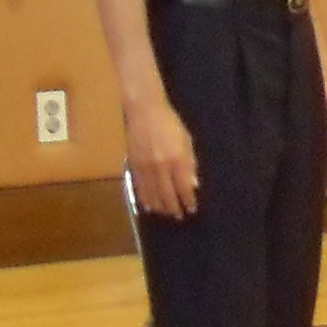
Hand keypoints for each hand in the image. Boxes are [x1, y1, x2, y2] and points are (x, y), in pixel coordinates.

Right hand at [126, 100, 200, 218]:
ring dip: (160, 207)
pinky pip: (139, 187)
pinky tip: (149, 206)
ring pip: (152, 194)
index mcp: (177, 159)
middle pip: (167, 195)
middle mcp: (161, 166)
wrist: (144, 110)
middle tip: (179, 216)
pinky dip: (145, 199)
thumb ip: (190, 163)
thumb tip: (194, 185)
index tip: (191, 209)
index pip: (184, 187)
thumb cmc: (169, 123)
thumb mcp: (186, 141)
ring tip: (166, 213)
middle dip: (174, 208)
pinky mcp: (133, 165)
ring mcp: (145, 166)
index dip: (188, 201)